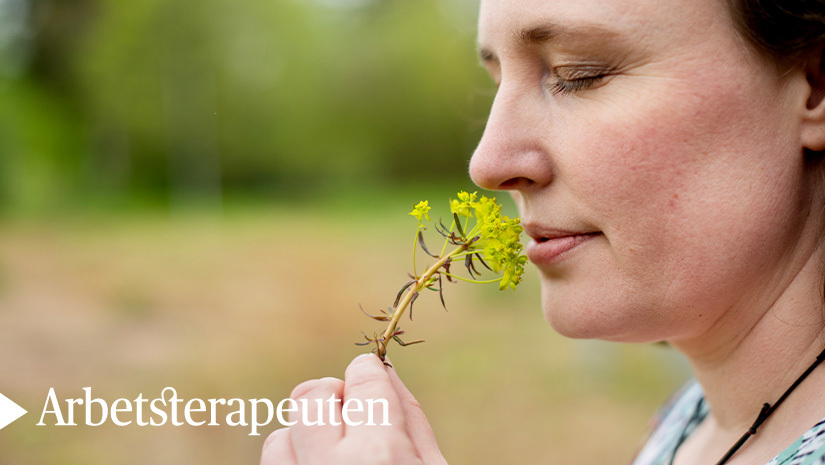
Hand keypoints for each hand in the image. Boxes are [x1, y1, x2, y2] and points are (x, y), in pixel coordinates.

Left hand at [261, 353, 447, 464]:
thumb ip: (411, 419)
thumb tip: (385, 369)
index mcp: (381, 454)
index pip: (363, 378)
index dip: (370, 374)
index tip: (374, 381)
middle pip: (312, 395)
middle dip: (334, 396)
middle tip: (357, 420)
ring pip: (281, 434)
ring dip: (308, 436)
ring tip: (337, 456)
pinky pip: (273, 464)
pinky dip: (294, 460)